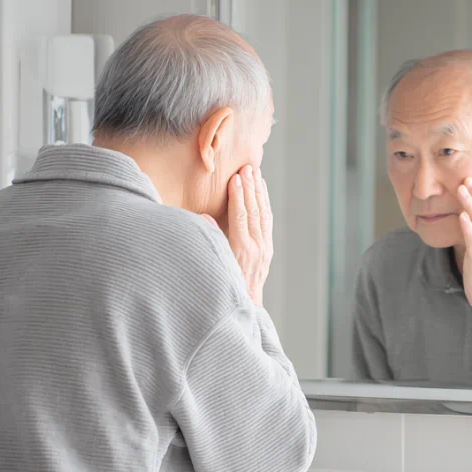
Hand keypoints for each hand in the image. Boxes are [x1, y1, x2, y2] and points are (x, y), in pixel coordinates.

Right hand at [205, 165, 272, 306]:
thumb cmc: (223, 285)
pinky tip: (261, 190)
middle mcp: (257, 247)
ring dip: (259, 191)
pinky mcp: (267, 247)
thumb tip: (204, 217)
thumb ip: (210, 240)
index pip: (241, 217)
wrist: (243, 305)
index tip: (235, 178)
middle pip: (254, 211)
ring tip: (255, 172)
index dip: (238, 196)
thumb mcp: (215, 264)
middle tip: (247, 167)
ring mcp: (264, 247)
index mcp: (242, 250)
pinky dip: (264, 203)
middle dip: (250, 187)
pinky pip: (266, 220)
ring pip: (263, 214)